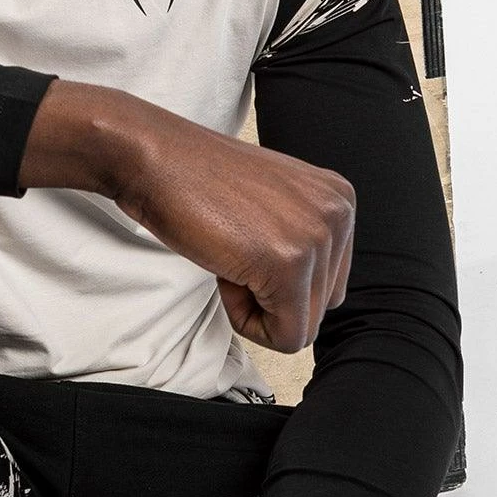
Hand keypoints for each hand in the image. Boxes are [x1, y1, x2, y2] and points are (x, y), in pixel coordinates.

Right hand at [18, 81, 355, 352]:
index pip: (329, 283)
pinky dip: (247, 321)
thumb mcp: (273, 204)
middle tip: (232, 254)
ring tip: (228, 258)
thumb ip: (302, 239)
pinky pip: (285, 336)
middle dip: (271, 299)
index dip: (279, 282)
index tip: (244, 245)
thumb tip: (308, 296)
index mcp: (339, 199)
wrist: (156, 160)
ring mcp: (318, 237)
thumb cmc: (199, 183)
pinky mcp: (289, 264)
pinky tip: (225, 274)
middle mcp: (339, 214)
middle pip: (321, 307)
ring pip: (303, 326)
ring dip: (256, 307)